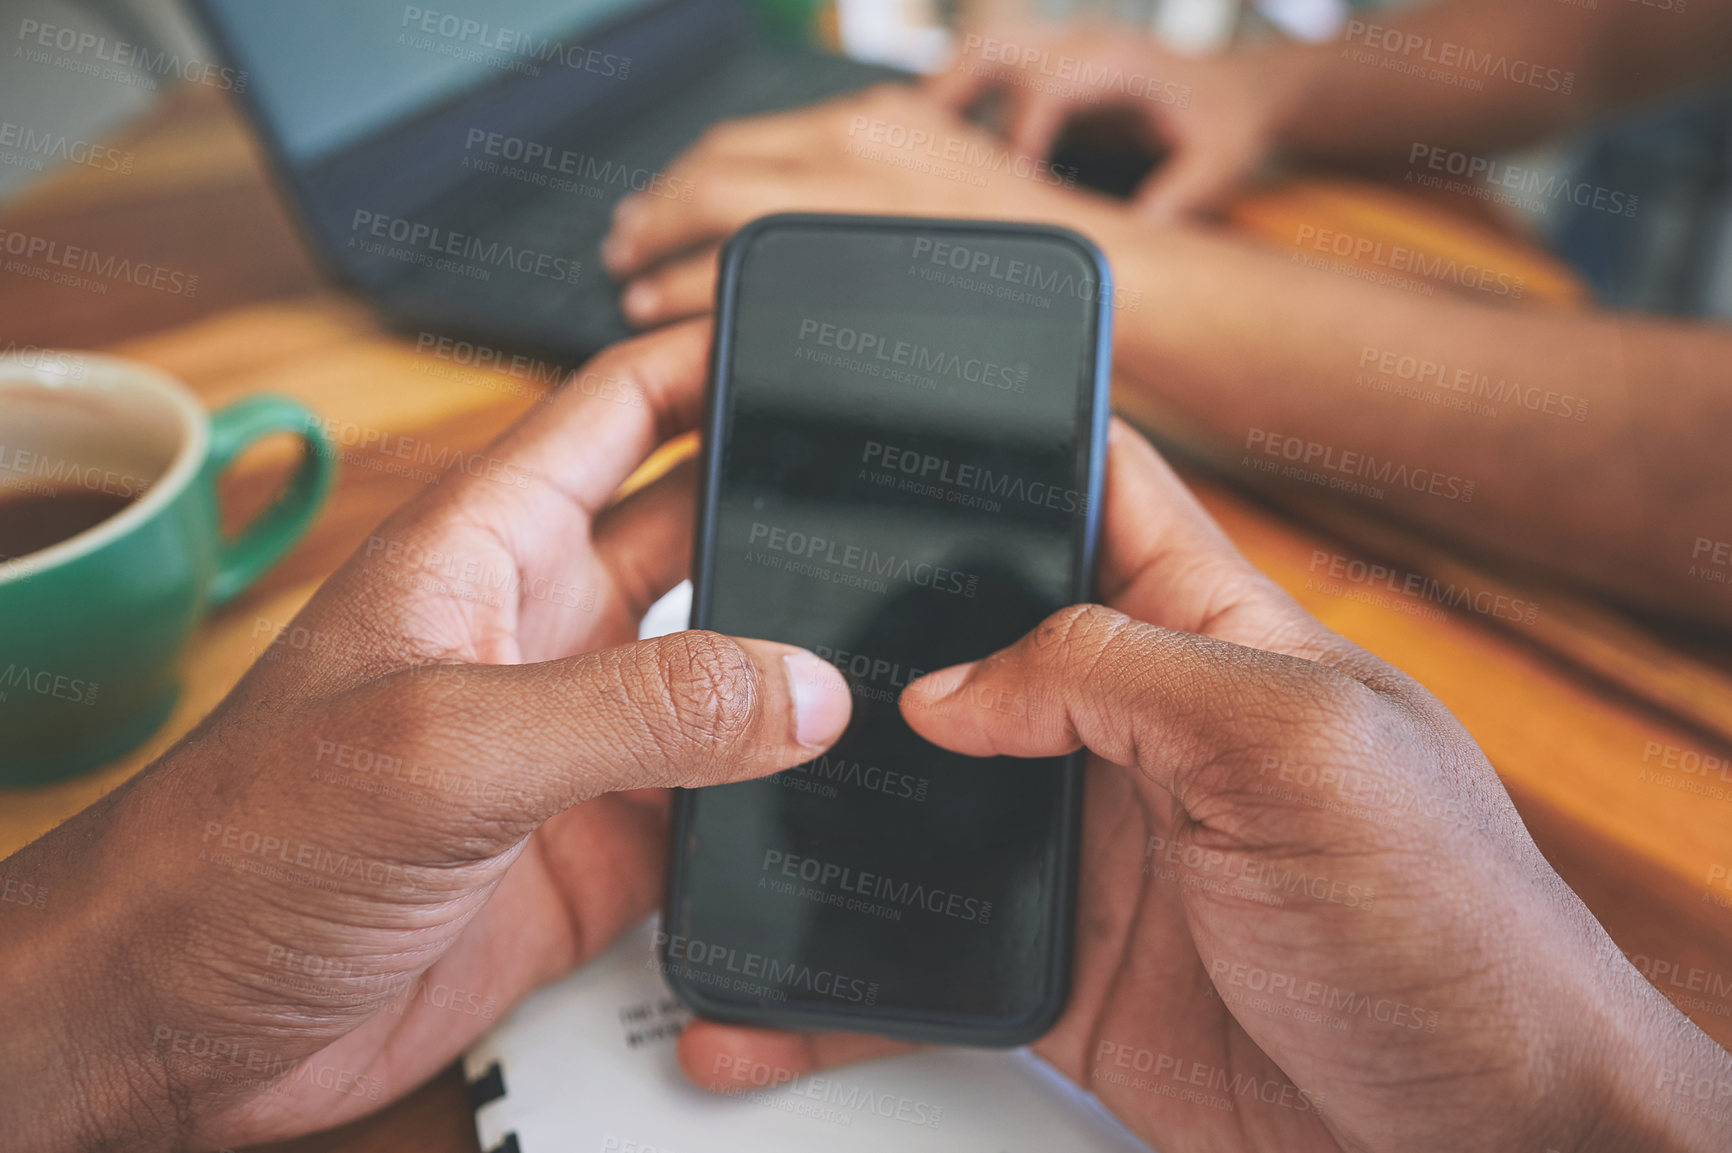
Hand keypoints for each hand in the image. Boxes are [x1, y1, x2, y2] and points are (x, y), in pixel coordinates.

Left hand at [0, 320, 853, 1152]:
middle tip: (898, 500)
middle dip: (784, 507)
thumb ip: (633, 707)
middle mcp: (541, 630)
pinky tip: (840, 795)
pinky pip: (720, 803)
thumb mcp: (445, 747)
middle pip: (694, 528)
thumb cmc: (238, 852)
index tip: (812, 340)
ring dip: (795, 666)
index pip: (618, 407)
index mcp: (484, 549)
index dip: (708, 357)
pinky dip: (779, 799)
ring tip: (901, 648)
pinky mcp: (596, 847)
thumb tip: (799, 687)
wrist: (185, 1024)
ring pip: (724, 673)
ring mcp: (575, 742)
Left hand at [601, 84, 1124, 328]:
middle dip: (652, 209)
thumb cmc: (1026, 241)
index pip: (744, 140)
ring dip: (654, 249)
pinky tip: (658, 307)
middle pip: (710, 170)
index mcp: (871, 119)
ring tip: (629, 279)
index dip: (684, 175)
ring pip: (711, 214)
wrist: (1096, 269)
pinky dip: (683, 287)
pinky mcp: (850, 257)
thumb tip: (813, 195)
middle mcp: (849, 145)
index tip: (657, 201)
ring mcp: (847, 201)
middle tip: (623, 241)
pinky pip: (740, 271)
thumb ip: (874, 172)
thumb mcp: (944, 169)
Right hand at [679, 422, 1731, 1151]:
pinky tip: (772, 991)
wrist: (1478, 1145)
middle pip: (971, 640)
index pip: (1091, 491)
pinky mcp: (1058, 963)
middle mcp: (1136, 731)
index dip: (997, 450)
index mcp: (1209, 635)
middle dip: (866, 633)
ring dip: (832, 807)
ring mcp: (1090, 848)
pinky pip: (927, 951)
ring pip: (925, 796)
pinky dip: (847, 973)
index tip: (871, 433)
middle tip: (752, 638)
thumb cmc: (1454, 933)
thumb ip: (1122, 679)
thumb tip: (951, 685)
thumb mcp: (1301, 751)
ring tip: (719, 804)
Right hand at [930, 20, 1307, 220]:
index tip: (1009, 188)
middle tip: (916, 152)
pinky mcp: (1050, 64)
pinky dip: (958, 100)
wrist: (1240, 88)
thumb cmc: (1226, 124)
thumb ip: (1177, 198)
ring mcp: (1062, 47)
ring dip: (941, 93)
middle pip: (994, 46)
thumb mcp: (1218, 164)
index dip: (1020, 136)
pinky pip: (989, 68)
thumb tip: (1134, 244)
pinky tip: (939, 146)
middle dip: (947, 95)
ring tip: (910, 149)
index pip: (1050, 86)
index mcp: (1119, 64)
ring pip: (980, 48)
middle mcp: (1083, 43)